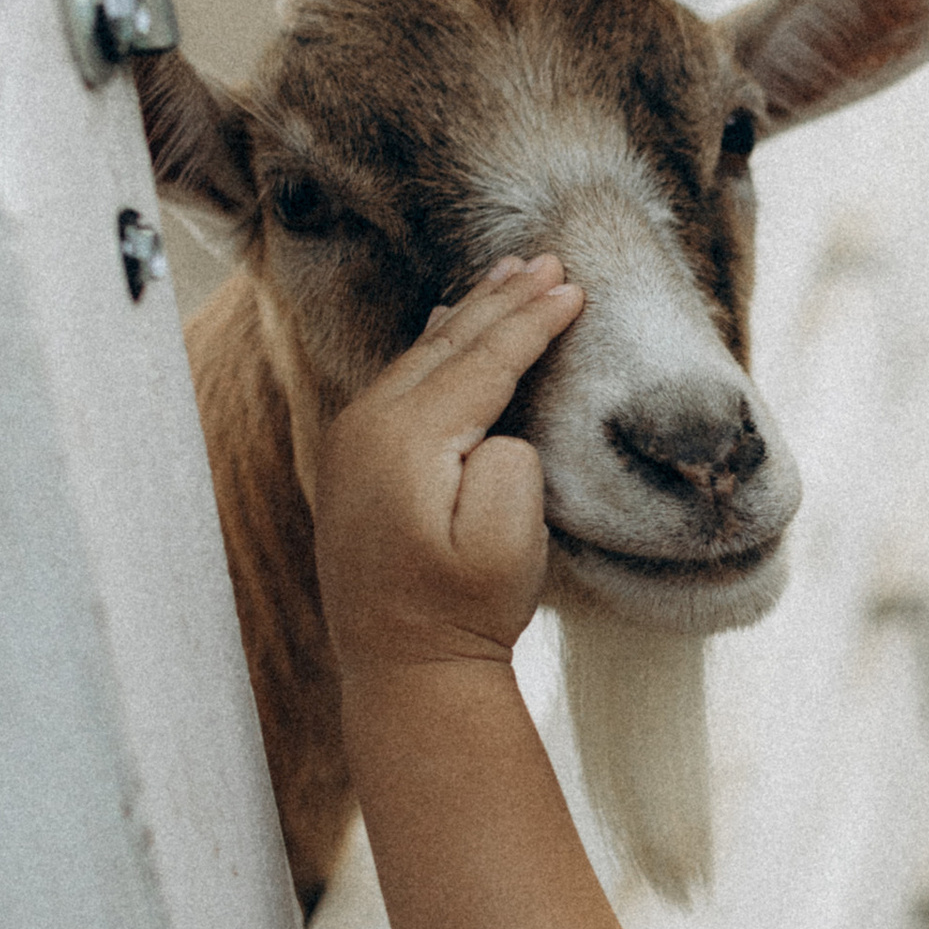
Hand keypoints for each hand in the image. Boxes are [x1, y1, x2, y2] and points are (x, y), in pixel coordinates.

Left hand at [316, 259, 585, 676]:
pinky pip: (400, 379)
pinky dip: (437, 346)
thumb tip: (499, 431)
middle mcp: (366, 427)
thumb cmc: (463, 611)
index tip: (577, 287)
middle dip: (503, 300)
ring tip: (508, 274)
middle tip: (549, 260)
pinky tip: (448, 323)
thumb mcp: (507, 545)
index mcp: (406, 439)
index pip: (483, 360)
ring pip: (420, 355)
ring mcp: (351, 442)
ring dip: (469, 314)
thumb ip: (511, 467)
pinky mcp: (352, 461)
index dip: (533, 322)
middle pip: (447, 342)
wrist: (402, 669)